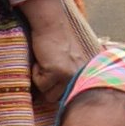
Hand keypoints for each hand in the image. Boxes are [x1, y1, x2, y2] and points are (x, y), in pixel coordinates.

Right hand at [23, 0, 98, 118]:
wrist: (51, 24)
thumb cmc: (58, 41)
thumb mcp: (73, 61)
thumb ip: (73, 79)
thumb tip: (63, 101)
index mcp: (88, 76)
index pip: (72, 98)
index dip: (59, 93)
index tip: (55, 83)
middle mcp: (81, 77)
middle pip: (58, 99)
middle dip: (49, 87)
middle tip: (49, 69)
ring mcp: (70, 75)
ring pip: (49, 95)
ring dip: (43, 81)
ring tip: (46, 63)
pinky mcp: (57, 72)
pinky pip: (41, 85)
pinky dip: (36, 74)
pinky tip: (42, 60)